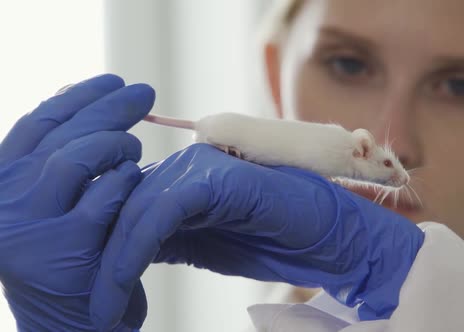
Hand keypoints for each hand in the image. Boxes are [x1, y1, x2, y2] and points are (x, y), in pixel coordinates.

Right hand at [0, 74, 154, 330]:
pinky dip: (125, 180)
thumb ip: (60, 164)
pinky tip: (138, 178)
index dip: (77, 96)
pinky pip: (104, 197)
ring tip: (137, 147)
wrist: (74, 328)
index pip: (36, 124)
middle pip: (59, 135)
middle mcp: (2, 204)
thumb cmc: (75, 261)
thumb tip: (87, 106)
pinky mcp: (64, 251)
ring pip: (74, 159)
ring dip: (114, 144)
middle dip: (107, 108)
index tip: (112, 79)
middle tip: (144, 92)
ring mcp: (28, 229)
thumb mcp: (56, 207)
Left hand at [90, 143, 424, 329]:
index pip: (121, 208)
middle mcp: (185, 168)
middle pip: (118, 204)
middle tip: (89, 306)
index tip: (88, 294)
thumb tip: (119, 256)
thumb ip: (165, 238)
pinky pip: (161, 210)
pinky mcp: (217, 177)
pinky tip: (124, 281)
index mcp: (181, 182)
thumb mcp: (204, 244)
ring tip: (101, 307)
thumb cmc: (275, 241)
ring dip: (110, 261)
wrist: (332, 237)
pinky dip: (136, 247)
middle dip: (95, 257)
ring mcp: (201, 167)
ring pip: (132, 207)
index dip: (98, 249)